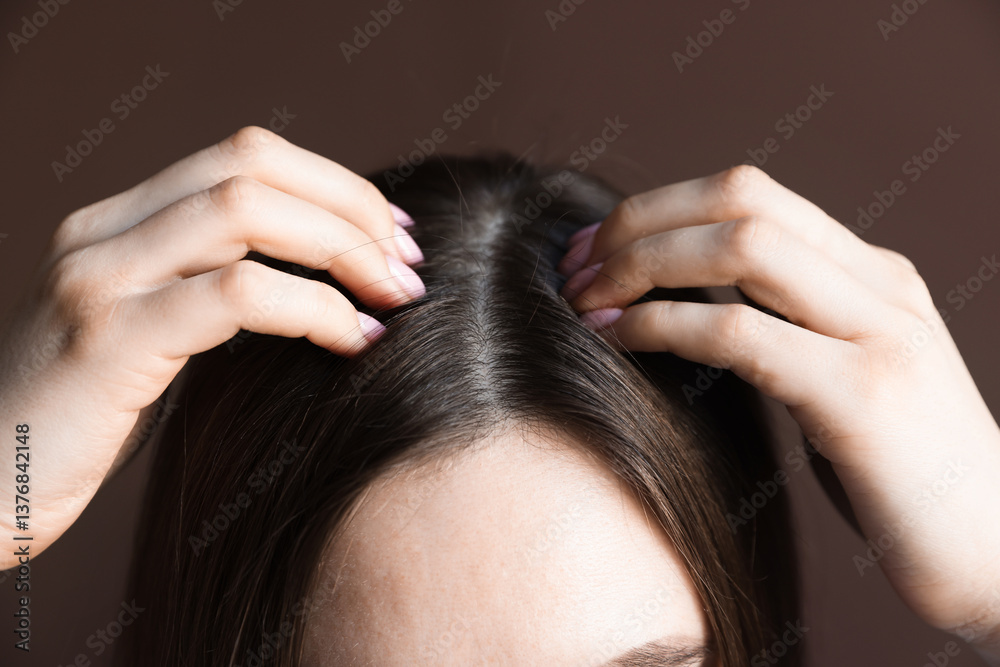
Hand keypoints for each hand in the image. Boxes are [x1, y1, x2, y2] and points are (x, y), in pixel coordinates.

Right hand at [0, 126, 424, 567]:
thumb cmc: (78, 426)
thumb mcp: (146, 337)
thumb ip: (208, 295)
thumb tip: (324, 285)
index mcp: (117, 223)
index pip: (244, 157)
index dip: (334, 185)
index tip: (392, 236)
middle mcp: (102, 233)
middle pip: (252, 166)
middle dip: (351, 209)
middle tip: (408, 267)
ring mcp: (98, 279)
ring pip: (246, 212)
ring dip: (343, 249)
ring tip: (396, 297)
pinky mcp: (109, 340)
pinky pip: (238, 295)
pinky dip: (316, 308)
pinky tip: (355, 341)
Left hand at [559, 165, 999, 661]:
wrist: (998, 553)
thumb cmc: (898, 477)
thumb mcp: (840, 379)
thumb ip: (784, 330)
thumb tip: (682, 307)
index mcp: (871, 275)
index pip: (752, 193)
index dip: (659, 207)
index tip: (595, 247)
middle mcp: (880, 287)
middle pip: (741, 199)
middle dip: (640, 223)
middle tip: (574, 267)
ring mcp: (880, 335)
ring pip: (742, 247)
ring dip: (642, 265)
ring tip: (584, 300)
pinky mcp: (864, 398)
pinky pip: (742, 335)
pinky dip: (665, 326)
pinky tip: (619, 341)